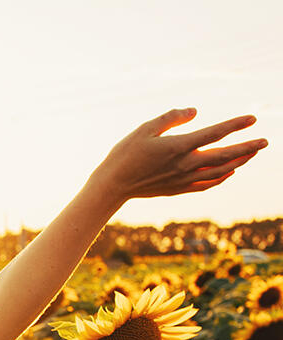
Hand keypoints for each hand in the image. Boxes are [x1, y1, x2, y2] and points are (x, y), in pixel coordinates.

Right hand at [89, 108, 266, 202]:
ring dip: (239, 162)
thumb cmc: (125, 154)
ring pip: (220, 171)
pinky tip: (229, 171)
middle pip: (225, 156)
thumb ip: (171, 118)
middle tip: (265, 141)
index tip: (252, 118)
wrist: (113, 185)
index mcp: (178, 147)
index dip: (235, 125)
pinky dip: (222, 177)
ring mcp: (183, 179)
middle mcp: (185, 164)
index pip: (214, 134)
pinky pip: (207, 184)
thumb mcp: (144, 128)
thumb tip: (195, 111)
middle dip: (247, 148)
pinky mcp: (179, 189)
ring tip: (252, 153)